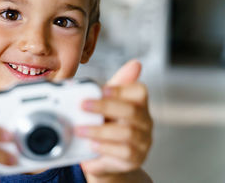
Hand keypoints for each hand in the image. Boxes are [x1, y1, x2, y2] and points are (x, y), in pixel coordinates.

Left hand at [76, 60, 152, 178]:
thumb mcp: (104, 104)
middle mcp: (144, 121)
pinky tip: (91, 145)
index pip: (139, 91)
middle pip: (131, 111)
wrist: (103, 157)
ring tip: (80, 129)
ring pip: (126, 132)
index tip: (102, 89)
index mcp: (138, 103)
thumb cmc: (105, 125)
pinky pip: (124, 152)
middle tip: (82, 105)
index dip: (121, 89)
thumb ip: (108, 87)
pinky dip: (105, 147)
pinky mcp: (136, 158)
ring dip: (99, 130)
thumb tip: (126, 65)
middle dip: (104, 107)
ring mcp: (143, 140)